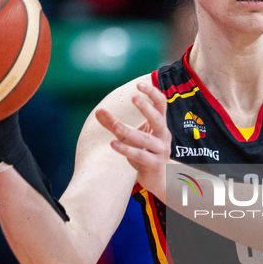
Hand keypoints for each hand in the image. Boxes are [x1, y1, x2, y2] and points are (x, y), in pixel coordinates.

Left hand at [95, 82, 171, 199]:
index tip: (139, 84)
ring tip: (115, 125)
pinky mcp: (154, 164)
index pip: (161, 104)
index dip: (152, 93)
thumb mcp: (128, 136)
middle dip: (146, 108)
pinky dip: (126, 150)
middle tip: (133, 98)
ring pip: (146, 140)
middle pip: (158, 119)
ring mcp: (161, 151)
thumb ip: (113, 123)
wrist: (158, 178)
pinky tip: (113, 144)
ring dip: (129, 132)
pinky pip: (140, 156)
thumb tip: (98, 111)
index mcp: (160, 125)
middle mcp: (163, 136)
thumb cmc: (144, 153)